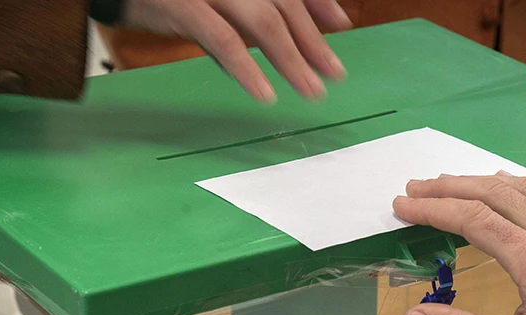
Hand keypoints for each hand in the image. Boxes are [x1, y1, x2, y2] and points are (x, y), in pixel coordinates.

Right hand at [122, 0, 351, 102]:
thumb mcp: (207, 2)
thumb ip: (244, 17)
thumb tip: (283, 43)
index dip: (319, 2)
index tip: (342, 24)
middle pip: (283, 6)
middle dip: (313, 41)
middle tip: (335, 73)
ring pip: (264, 23)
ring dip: (292, 60)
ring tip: (311, 90)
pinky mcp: (184, 6)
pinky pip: (224, 41)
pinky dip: (248, 69)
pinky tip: (265, 93)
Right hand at [393, 174, 525, 314]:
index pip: (471, 219)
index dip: (432, 210)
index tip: (401, 208)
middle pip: (491, 192)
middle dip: (448, 187)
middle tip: (414, 189)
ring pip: (521, 187)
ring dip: (479, 181)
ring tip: (449, 184)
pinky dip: (515, 186)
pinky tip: (506, 190)